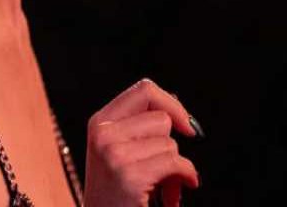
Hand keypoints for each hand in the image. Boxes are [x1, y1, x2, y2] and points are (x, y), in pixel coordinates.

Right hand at [83, 78, 200, 206]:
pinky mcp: (129, 175)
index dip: (172, 104)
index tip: (187, 126)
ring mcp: (114, 153)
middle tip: (165, 171)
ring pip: (170, 144)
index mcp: (100, 122)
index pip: (144, 90)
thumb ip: (141, 130)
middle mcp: (103, 133)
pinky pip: (176, 164)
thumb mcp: (119, 154)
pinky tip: (174, 195)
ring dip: (175, 168)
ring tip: (163, 188)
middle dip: (171, 147)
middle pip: (161, 119)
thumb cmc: (117, 196)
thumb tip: (182, 117)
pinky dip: (185, 178)